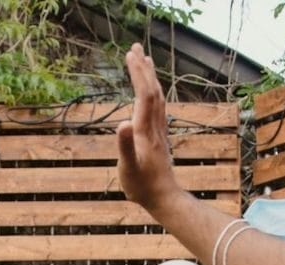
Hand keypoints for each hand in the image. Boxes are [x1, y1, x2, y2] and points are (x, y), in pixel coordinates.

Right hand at [117, 44, 180, 211]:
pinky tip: (150, 91)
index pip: (143, 95)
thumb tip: (121, 124)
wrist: (163, 198)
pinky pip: (158, 107)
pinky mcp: (159, 137)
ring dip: (150, 77)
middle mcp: (155, 127)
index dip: (138, 74)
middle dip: (143, 68)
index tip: (130, 55)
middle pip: (152, 90)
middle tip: (135, 47)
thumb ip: (124, 146)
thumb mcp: (128, 168)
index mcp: (145, 131)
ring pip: (157, 97)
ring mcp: (159, 131)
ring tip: (144, 61)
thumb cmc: (142, 186)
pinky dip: (153, 92)